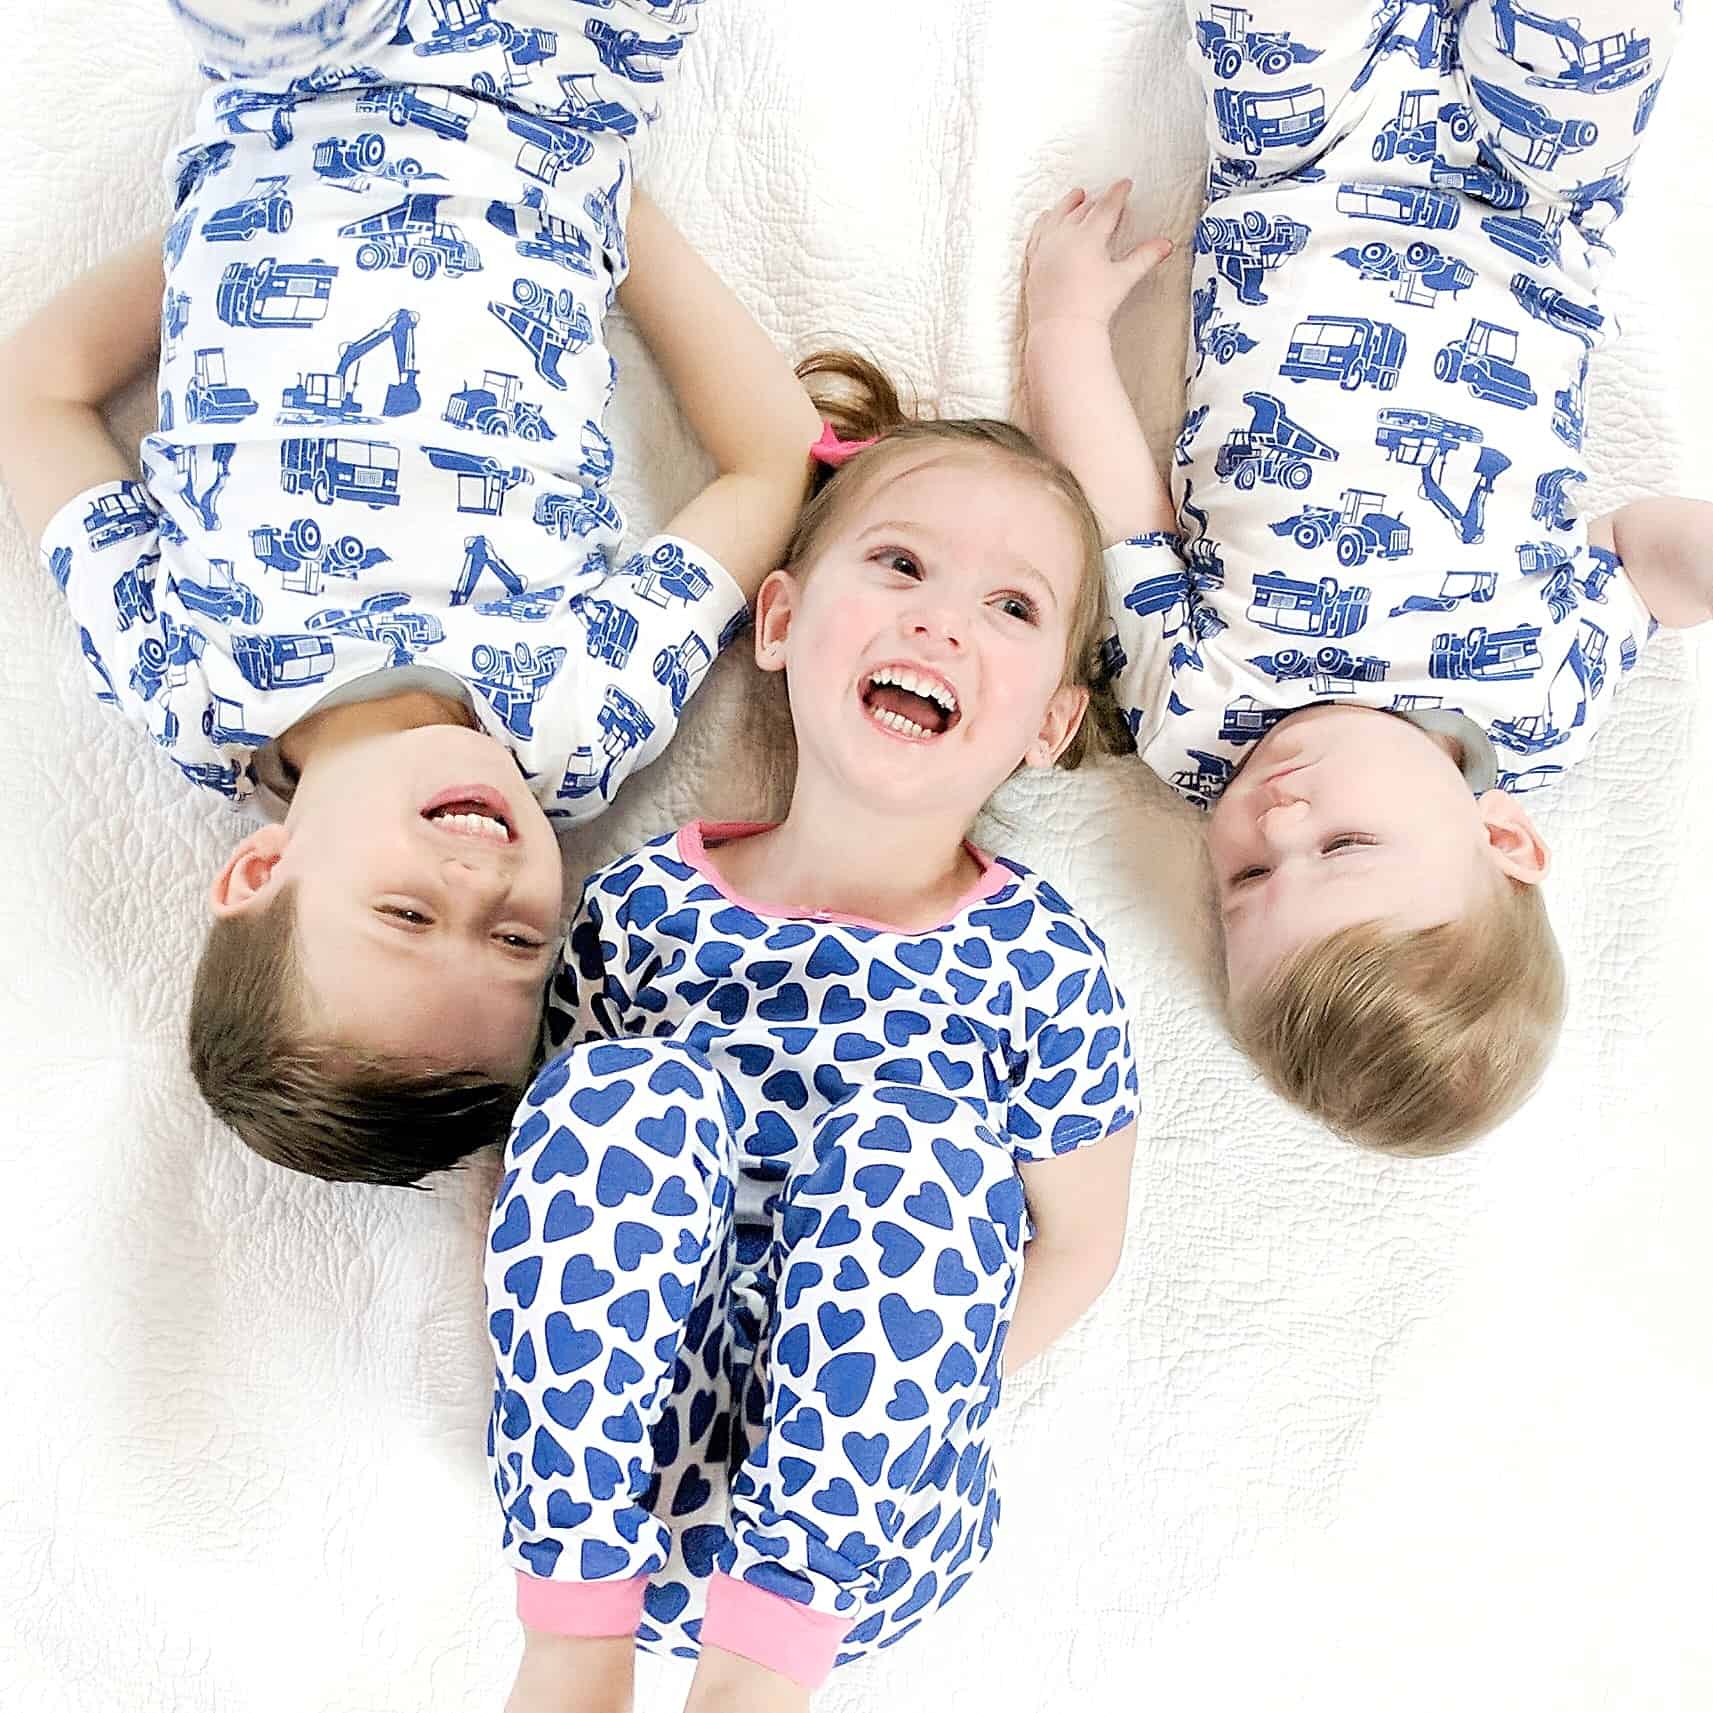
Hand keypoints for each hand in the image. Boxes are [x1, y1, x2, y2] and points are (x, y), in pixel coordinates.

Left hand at [1024, 181, 1171, 334]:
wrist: (1062, 328)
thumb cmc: (1093, 306)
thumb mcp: (1123, 278)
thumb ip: (1144, 257)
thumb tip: (1166, 245)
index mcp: (1088, 237)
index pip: (1106, 207)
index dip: (1118, 193)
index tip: (1125, 184)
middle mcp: (1064, 236)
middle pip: (1082, 210)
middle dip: (1095, 200)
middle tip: (1104, 196)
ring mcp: (1046, 247)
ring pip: (1056, 216)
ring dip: (1068, 204)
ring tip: (1076, 195)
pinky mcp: (1034, 261)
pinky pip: (1037, 233)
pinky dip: (1044, 222)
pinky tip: (1046, 217)